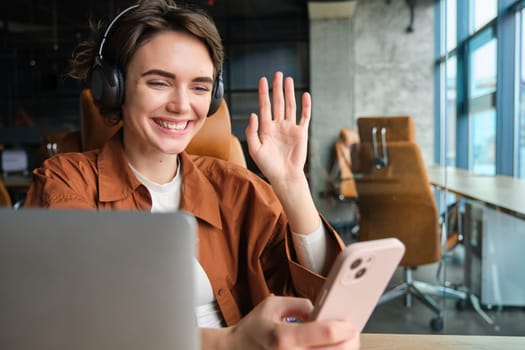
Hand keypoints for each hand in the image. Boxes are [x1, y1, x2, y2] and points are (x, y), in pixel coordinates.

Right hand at [221, 295, 359, 348]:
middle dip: (349, 342)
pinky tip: (329, 349)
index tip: (349, 323)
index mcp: (283, 337)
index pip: (324, 332)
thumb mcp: (272, 305)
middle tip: (351, 333)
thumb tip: (321, 310)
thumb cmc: (253, 329)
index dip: (343, 327)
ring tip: (343, 342)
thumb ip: (299, 304)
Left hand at [245, 71, 310, 184]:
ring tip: (288, 80)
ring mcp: (290, 128)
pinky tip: (305, 95)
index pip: (264, 106)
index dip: (263, 93)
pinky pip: (304, 117)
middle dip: (277, 88)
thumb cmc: (268, 166)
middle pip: (278, 102)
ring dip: (289, 93)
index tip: (262, 80)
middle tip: (277, 74)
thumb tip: (253, 114)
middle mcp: (278, 125)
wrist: (284, 176)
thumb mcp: (254, 149)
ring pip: (290, 106)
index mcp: (266, 128)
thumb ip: (251, 132)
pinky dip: (305, 106)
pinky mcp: (301, 133)